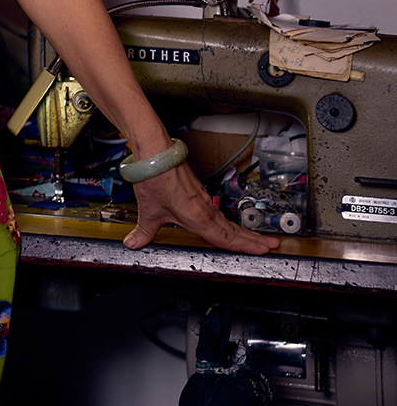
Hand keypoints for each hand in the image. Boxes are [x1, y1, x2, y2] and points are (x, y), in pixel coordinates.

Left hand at [124, 161, 279, 254]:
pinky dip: (228, 221)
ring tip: (258, 239)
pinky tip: (228, 225)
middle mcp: (204, 209)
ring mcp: (203, 200)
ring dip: (244, 231)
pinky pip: (217, 212)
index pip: (224, 238)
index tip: (262, 251)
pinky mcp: (197, 193)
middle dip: (253, 240)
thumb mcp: (148, 211)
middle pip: (233, 229)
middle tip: (272, 246)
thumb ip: (143, 231)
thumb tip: (133, 243)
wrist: (155, 154)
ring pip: (227, 220)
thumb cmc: (155, 179)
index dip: (244, 246)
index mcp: (197, 217)